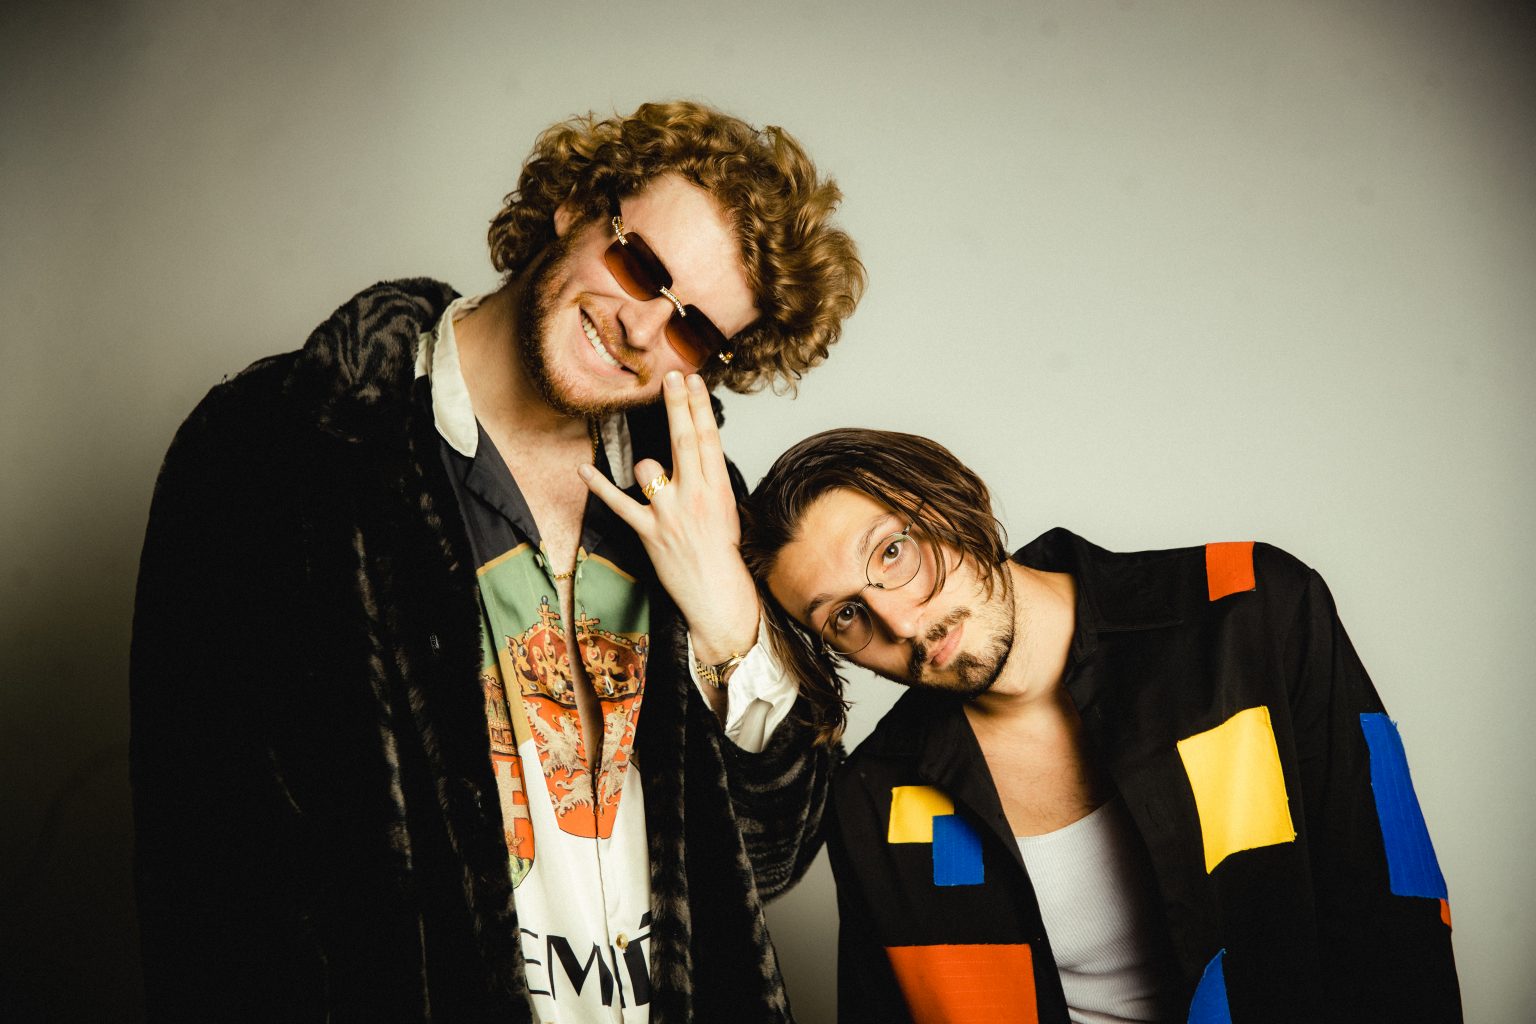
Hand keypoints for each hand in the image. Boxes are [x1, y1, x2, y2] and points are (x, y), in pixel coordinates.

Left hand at [578, 371, 759, 662]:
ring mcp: (670, 513)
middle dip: (678, 406)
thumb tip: (689, 448)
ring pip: (649, 470)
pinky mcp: (648, 531)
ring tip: (658, 483)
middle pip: (684, 441)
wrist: (716, 591)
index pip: (708, 439)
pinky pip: (619, 504)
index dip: (699, 406)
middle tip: (671, 376)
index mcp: (717, 488)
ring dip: (648, 469)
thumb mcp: (725, 506)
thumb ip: (706, 476)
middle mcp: (695, 496)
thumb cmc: (720, 550)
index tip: (692, 380)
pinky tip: (583, 470)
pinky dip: (599, 487)